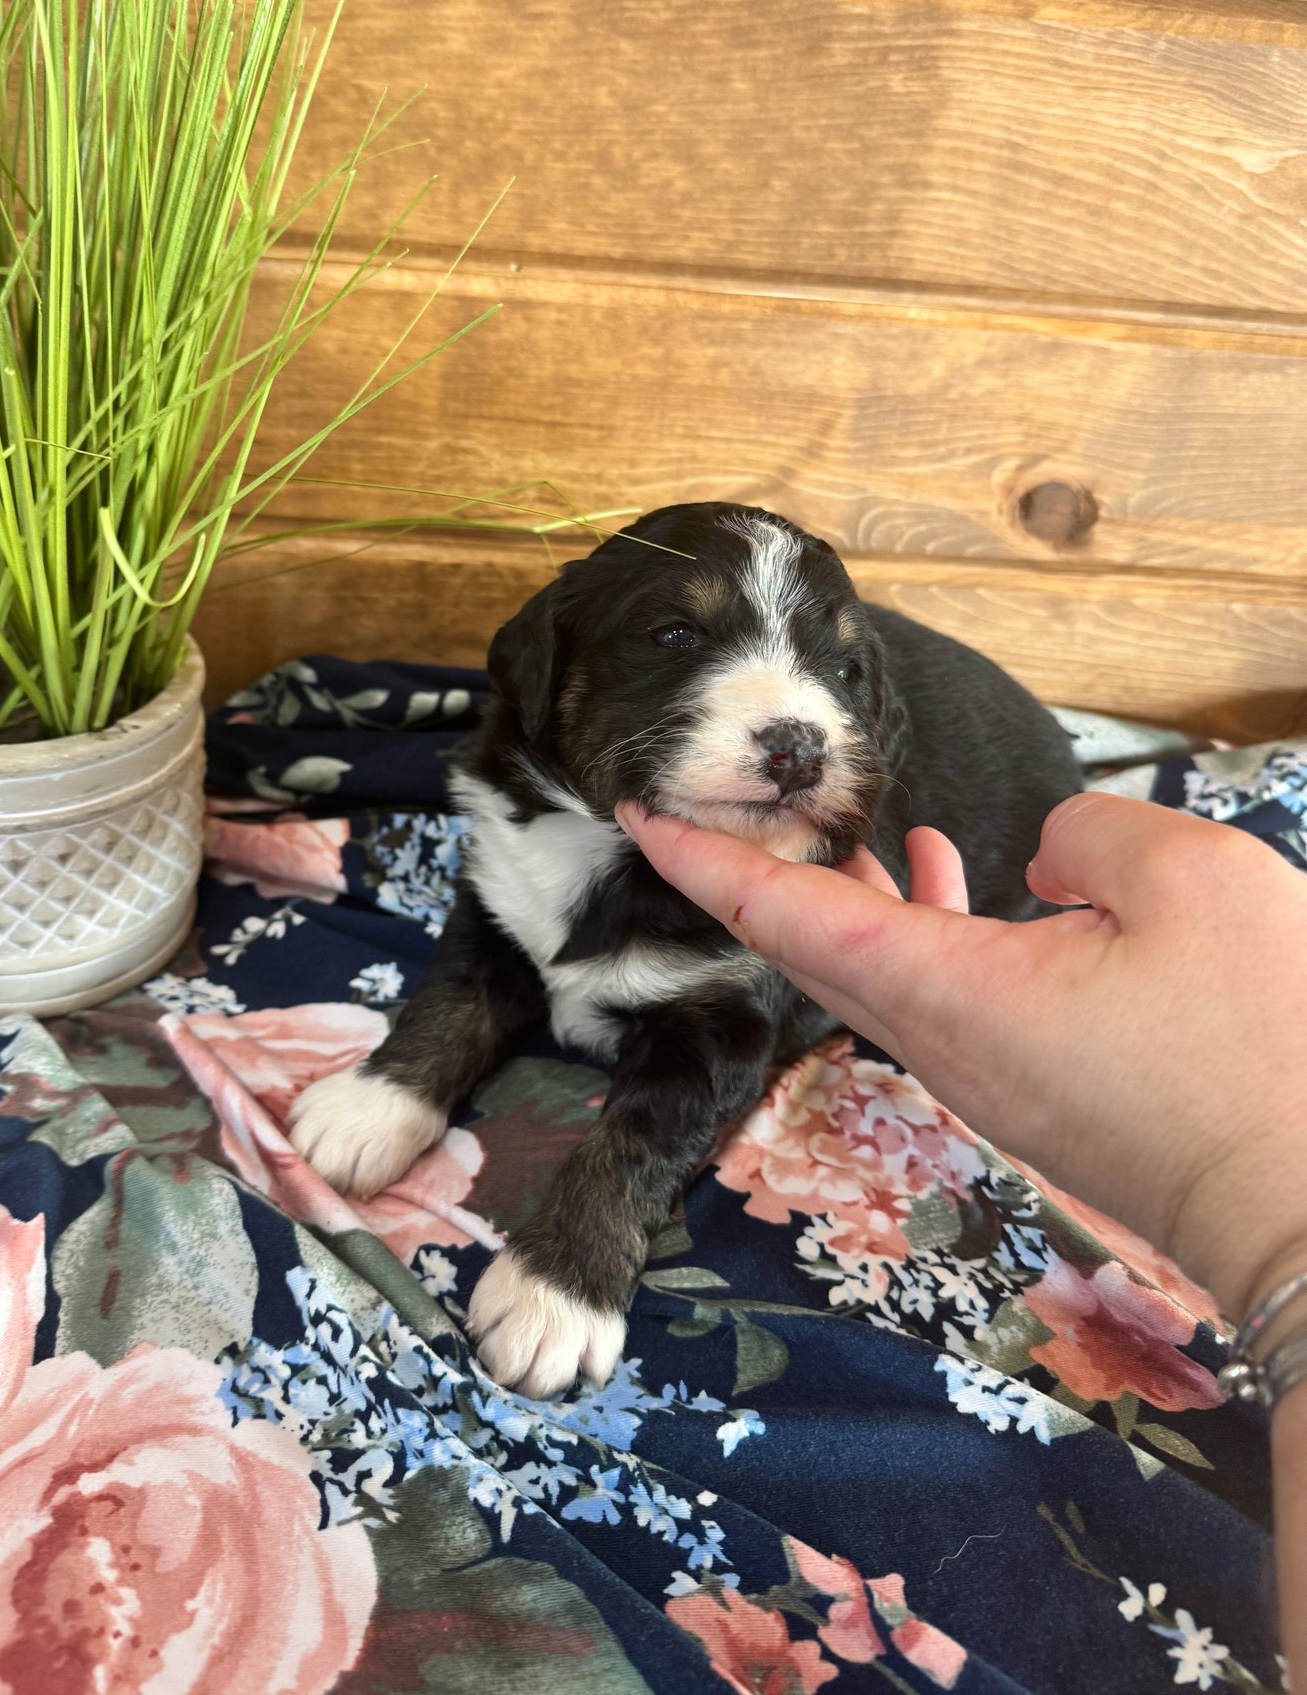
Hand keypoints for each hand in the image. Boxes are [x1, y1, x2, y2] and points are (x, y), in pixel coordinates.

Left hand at [615, 793, 1306, 1320]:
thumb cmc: (1259, 1046)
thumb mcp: (1189, 882)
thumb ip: (1090, 836)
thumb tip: (1042, 852)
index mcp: (945, 992)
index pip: (782, 914)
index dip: (704, 859)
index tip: (640, 810)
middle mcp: (937, 1042)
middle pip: (807, 944)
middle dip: (756, 868)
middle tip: (725, 796)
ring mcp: (980, 1074)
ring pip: (872, 968)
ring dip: (847, 890)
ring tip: (843, 818)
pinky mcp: (1027, 1089)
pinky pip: (937, 992)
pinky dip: (922, 923)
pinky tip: (960, 876)